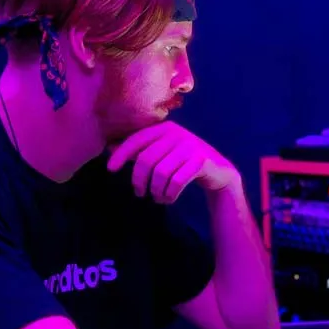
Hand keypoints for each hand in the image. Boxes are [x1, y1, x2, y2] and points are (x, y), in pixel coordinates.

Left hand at [107, 122, 239, 202]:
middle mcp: (177, 134)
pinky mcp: (201, 161)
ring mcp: (190, 147)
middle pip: (146, 159)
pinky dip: (169, 194)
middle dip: (139, 180)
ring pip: (161, 173)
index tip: (111, 170)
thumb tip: (110, 148)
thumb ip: (140, 149)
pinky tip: (168, 199)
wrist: (218, 171)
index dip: (122, 154)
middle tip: (139, 193)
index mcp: (165, 129)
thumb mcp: (163, 152)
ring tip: (157, 198)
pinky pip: (177, 181)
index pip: (137, 140)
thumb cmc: (184, 162)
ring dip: (156, 191)